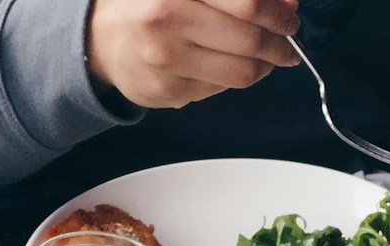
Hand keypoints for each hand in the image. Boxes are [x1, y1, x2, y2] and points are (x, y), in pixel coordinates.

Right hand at [87, 0, 299, 110]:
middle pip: (250, 40)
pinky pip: (220, 89)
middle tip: (288, 42)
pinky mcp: (167, 92)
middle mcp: (167, 22)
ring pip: (241, 72)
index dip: (279, 12)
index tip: (290, 16)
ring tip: (266, 56)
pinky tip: (228, 64)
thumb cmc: (147, 3)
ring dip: (264, 66)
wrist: (99, 38)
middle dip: (280, 44)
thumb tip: (286, 3)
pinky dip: (234, 77)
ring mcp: (166, 62)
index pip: (247, 3)